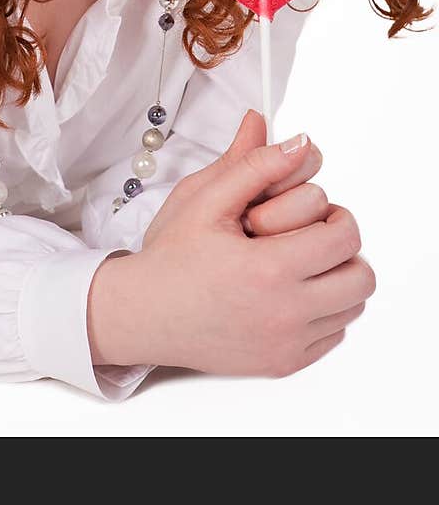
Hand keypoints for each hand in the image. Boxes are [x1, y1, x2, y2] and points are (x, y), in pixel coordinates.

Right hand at [89, 110, 376, 374]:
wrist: (144, 312)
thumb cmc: (171, 256)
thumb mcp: (205, 199)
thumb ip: (254, 164)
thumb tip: (298, 141)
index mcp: (269, 268)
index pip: (344, 238)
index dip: (334, 215)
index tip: (313, 211)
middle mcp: (284, 313)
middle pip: (359, 277)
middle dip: (341, 247)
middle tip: (309, 235)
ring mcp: (286, 344)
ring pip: (351, 308)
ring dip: (335, 279)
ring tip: (297, 263)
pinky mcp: (283, 363)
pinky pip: (333, 335)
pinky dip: (323, 312)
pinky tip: (288, 293)